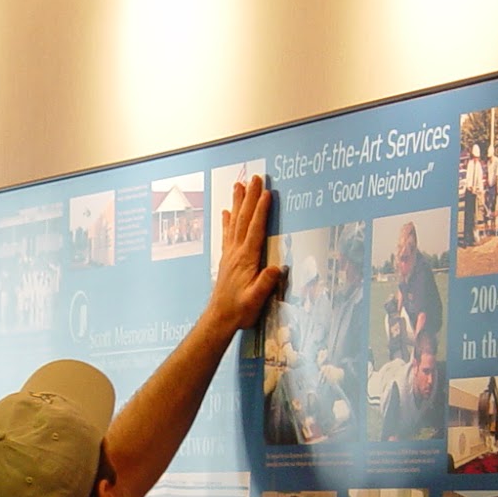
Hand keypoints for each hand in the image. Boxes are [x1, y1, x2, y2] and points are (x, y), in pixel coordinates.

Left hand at [208, 175, 284, 333]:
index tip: (266, 192)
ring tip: (238, 185)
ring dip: (238, 202)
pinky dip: (227, 221)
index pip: (255, 229)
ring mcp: (230, 254)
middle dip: (250, 197)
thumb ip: (265, 284)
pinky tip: (226, 211)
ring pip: (235, 222)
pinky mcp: (226, 259)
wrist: (219, 318)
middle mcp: (236, 252)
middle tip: (254, 178)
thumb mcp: (256, 300)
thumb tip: (277, 268)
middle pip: (244, 219)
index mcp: (246, 259)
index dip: (261, 210)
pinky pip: (227, 234)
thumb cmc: (240, 310)